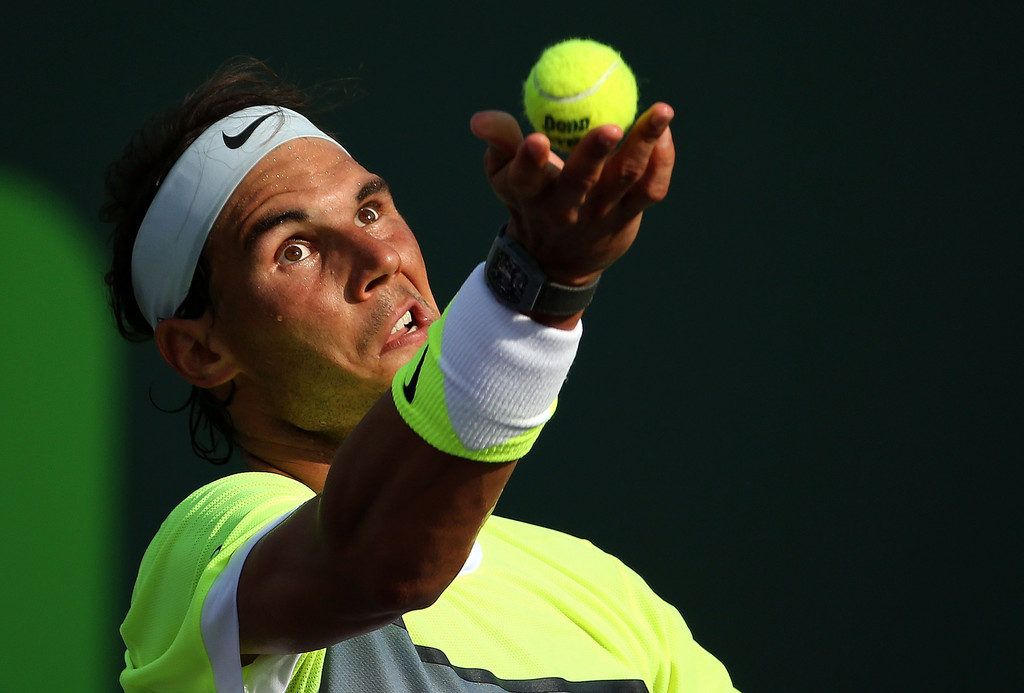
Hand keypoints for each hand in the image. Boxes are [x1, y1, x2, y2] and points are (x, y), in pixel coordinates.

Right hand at [470, 103, 674, 287]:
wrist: (557, 262)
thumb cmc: (529, 202)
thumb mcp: (505, 177)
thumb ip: (499, 142)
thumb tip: (479, 119)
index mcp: (531, 193)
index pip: (525, 177)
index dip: (529, 160)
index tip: (536, 140)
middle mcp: (566, 206)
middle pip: (581, 178)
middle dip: (594, 152)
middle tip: (610, 125)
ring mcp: (601, 212)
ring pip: (626, 178)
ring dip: (644, 144)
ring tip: (662, 110)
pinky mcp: (629, 215)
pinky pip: (652, 188)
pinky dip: (663, 162)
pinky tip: (664, 133)